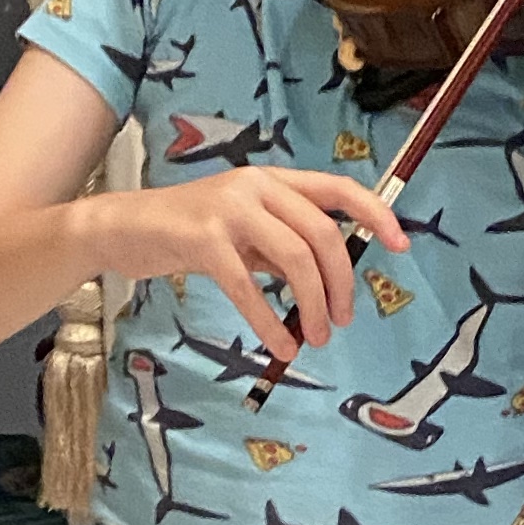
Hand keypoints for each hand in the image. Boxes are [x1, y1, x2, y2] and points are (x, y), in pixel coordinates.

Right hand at [104, 166, 407, 359]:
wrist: (122, 229)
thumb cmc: (185, 233)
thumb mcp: (241, 230)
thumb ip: (280, 245)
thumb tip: (326, 280)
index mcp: (271, 180)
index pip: (338, 189)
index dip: (376, 214)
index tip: (401, 244)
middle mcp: (256, 186)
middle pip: (323, 233)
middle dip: (342, 282)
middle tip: (344, 319)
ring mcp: (229, 210)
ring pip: (295, 258)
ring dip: (315, 304)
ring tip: (317, 336)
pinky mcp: (203, 240)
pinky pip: (248, 287)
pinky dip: (270, 322)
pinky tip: (280, 344)